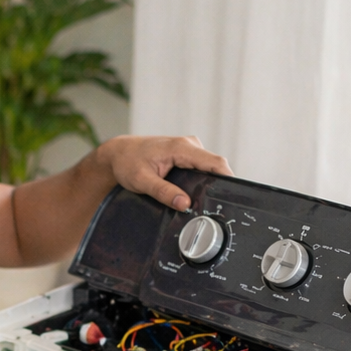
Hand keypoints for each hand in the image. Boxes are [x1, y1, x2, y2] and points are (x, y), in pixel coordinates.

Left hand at [96, 135, 231, 211]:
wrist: (118, 153)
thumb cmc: (127, 163)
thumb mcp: (142, 181)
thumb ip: (163, 192)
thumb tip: (184, 204)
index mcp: (181, 148)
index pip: (214, 162)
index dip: (227, 177)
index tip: (233, 194)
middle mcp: (188, 144)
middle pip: (215, 165)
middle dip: (218, 183)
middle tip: (217, 205)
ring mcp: (188, 148)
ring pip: (208, 166)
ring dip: (210, 181)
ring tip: (207, 200)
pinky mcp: (185, 153)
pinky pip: (201, 166)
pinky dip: (202, 178)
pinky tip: (197, 192)